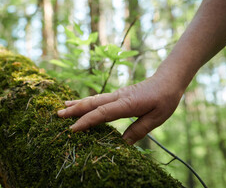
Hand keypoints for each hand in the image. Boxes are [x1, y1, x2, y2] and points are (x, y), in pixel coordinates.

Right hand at [57, 73, 183, 144]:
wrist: (168, 80)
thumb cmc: (164, 99)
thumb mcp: (156, 118)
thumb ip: (138, 130)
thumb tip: (122, 144)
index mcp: (126, 103)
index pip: (102, 113)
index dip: (86, 121)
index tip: (72, 129)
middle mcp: (118, 97)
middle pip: (92, 103)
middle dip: (75, 110)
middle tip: (57, 115)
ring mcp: (117, 94)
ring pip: (93, 99)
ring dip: (77, 104)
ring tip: (63, 107)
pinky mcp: (118, 94)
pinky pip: (98, 98)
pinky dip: (86, 101)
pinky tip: (81, 103)